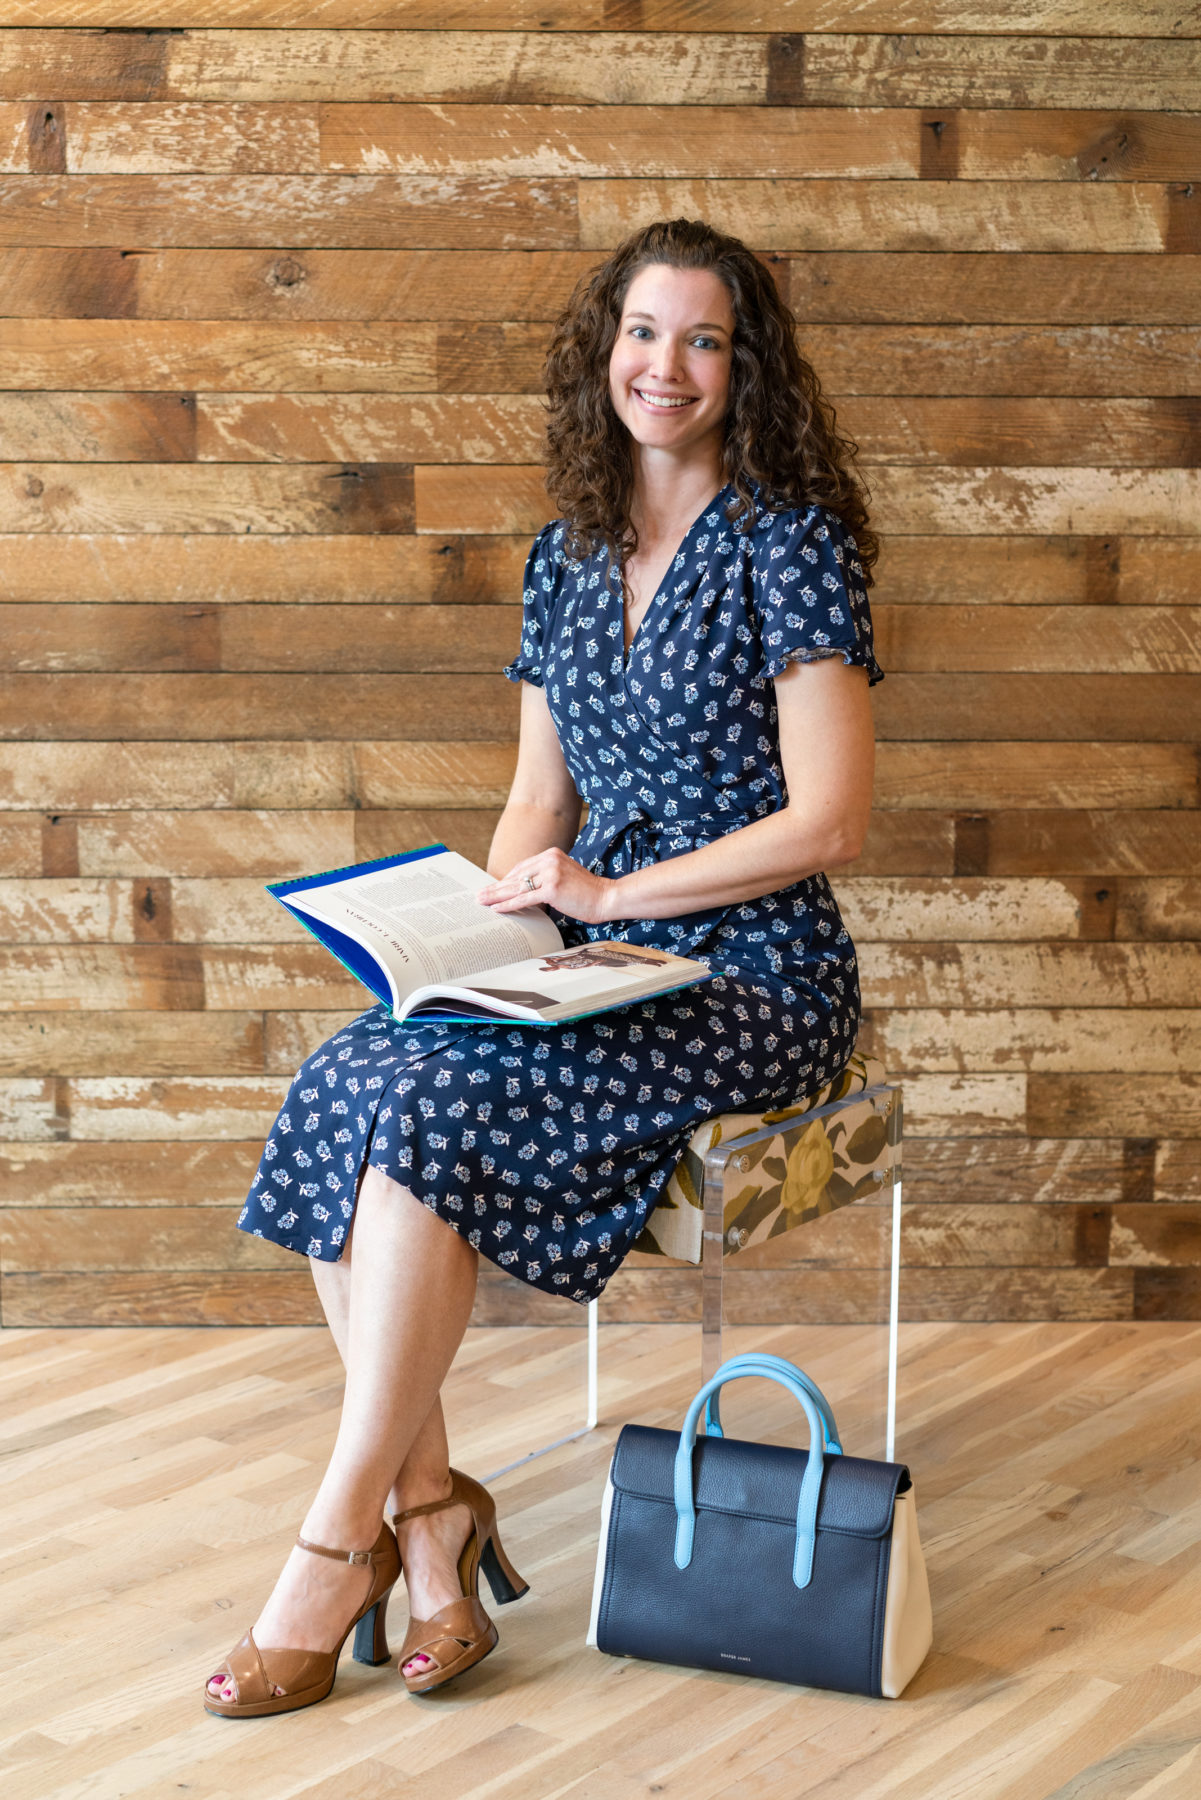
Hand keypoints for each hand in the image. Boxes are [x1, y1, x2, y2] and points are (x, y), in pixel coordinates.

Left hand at [477, 849, 616, 923]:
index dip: (506, 879)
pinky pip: (525, 898)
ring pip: (517, 887)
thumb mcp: (564, 875)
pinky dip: (509, 904)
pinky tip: (497, 908)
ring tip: (482, 901)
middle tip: (479, 894)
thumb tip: (524, 888)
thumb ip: (546, 877)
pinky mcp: (552, 888)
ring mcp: (551, 873)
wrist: (606, 897)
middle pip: (516, 876)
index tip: (494, 887)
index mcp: (551, 854)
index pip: (522, 867)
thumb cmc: (587, 892)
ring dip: (496, 895)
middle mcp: (549, 860)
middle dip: (496, 887)